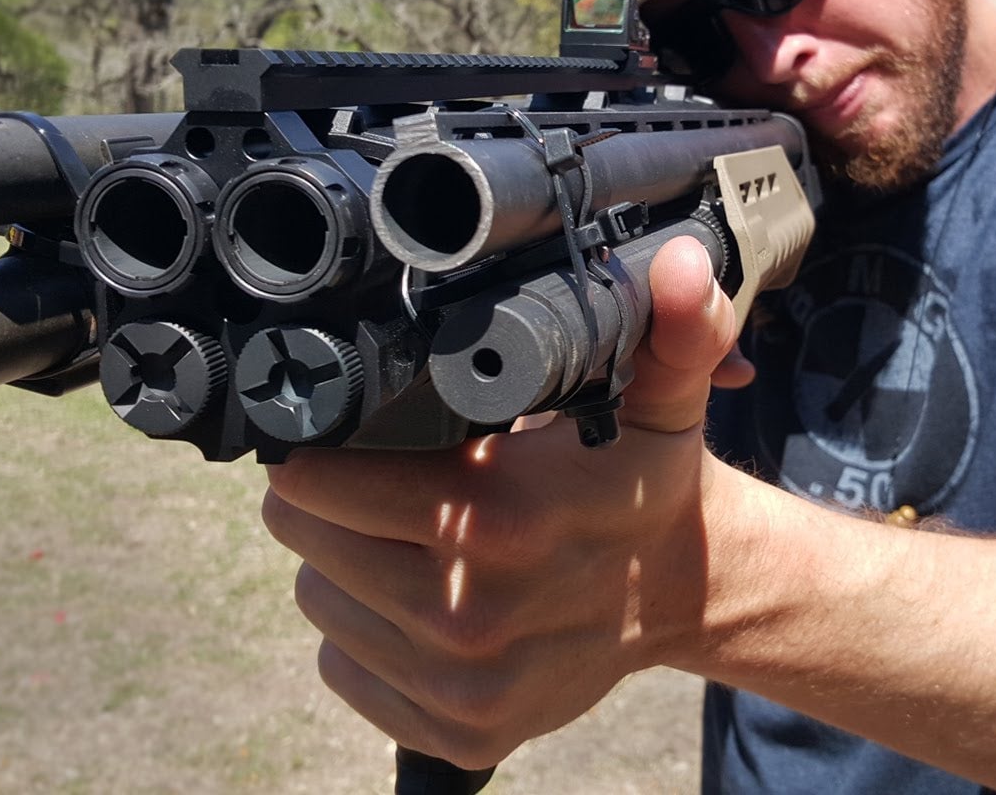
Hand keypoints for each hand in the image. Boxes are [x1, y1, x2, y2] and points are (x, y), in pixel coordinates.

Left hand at [261, 236, 740, 767]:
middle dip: (330, 504)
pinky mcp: (458, 732)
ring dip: (345, 570)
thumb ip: (668, 325)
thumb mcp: (661, 397)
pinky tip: (425, 604)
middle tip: (385, 481)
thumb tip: (683, 264)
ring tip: (413, 541)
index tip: (349, 436)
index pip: (321, 481)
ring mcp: (462, 684)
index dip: (320, 450)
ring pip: (320, 607)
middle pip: (307, 541)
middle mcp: (470, 612)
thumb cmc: (645, 481)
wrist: (688, 594)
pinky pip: (345, 672)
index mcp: (499, 518)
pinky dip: (367, 638)